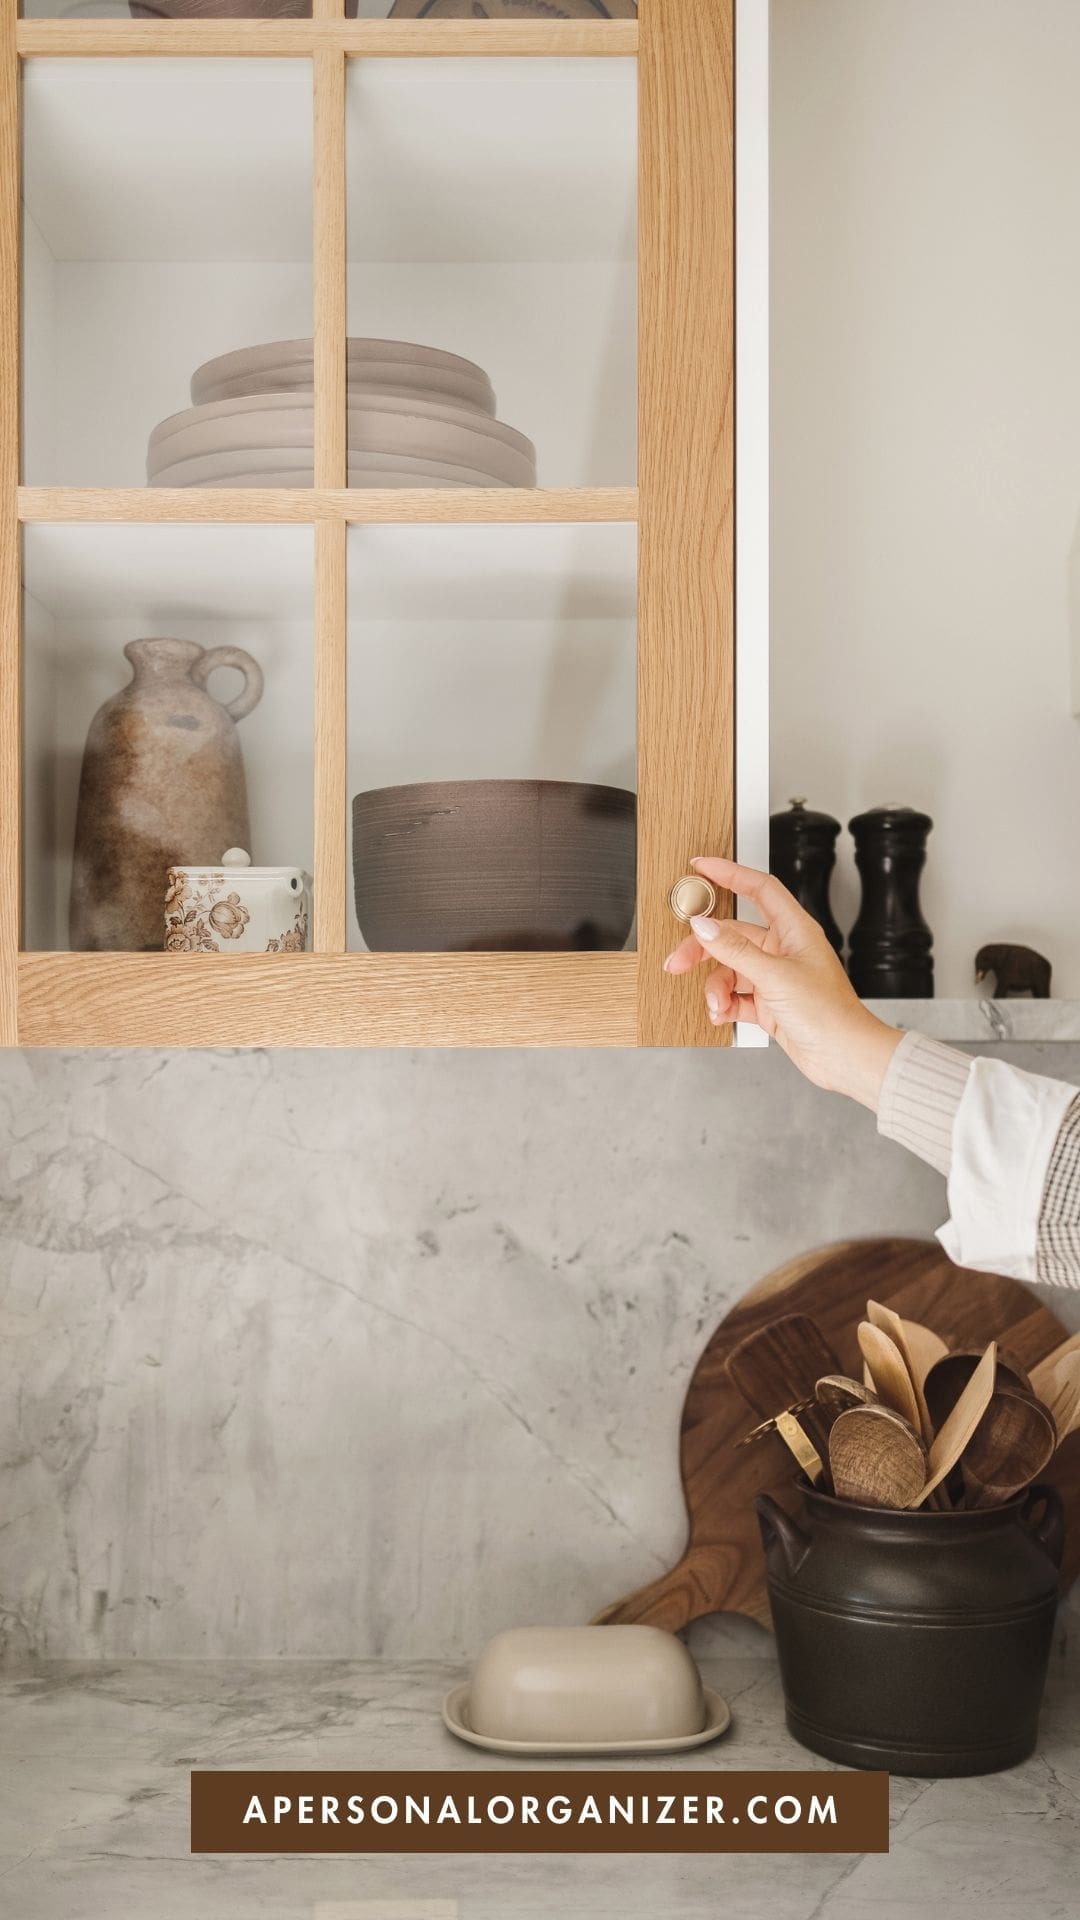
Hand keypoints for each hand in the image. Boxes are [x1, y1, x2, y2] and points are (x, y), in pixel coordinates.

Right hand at [664, 856, 902, 1109]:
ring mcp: (775, 977)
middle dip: (703, 949)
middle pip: (732, 935)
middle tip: (678, 961)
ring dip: (716, 988)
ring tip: (717, 1005)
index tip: (701, 867)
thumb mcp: (775, 977)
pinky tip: (723, 1014)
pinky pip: (734, 996)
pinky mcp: (769, 1003)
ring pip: (729, 970)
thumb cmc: (829, 1014)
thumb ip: (735, 950)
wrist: (843, 1057)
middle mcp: (784, 950)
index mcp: (795, 930)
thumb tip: (703, 926)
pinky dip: (724, 1005)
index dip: (730, 873)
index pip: (759, 889)